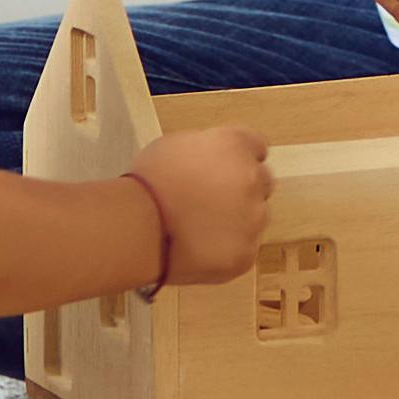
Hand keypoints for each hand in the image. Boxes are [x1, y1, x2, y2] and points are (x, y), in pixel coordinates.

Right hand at [133, 122, 272, 287]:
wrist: (137, 227)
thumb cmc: (147, 183)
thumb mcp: (175, 145)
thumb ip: (206, 150)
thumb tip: (212, 161)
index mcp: (235, 145)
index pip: (257, 147)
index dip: (239, 159)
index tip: (226, 170)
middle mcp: (252, 178)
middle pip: (262, 182)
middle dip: (243, 190)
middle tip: (212, 202)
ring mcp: (252, 219)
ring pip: (255, 218)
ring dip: (237, 221)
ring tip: (200, 230)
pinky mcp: (245, 253)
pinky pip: (243, 249)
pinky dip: (227, 250)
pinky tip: (200, 250)